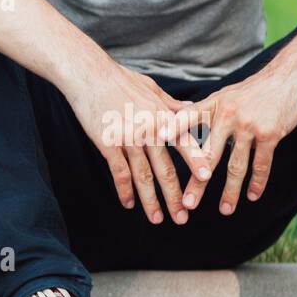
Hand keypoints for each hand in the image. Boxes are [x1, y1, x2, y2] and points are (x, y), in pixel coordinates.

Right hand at [65, 62, 207, 224]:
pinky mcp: (108, 145)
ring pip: (143, 177)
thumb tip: (190, 111)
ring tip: (158, 219)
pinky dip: (125, 191)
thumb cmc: (119, 79)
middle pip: (165, 169)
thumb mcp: (152, 89)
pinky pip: (120, 173)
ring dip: (151, 201)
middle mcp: (150, 131)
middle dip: (175, 196)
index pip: (185, 144)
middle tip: (182, 216)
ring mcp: (129, 139)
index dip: (196, 163)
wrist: (89, 76)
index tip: (206, 180)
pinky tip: (129, 204)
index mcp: (163, 117)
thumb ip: (171, 105)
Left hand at [182, 65, 296, 214]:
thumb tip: (170, 127)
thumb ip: (200, 113)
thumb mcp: (223, 96)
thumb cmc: (251, 91)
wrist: (290, 77)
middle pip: (209, 154)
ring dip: (230, 191)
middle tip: (188, 203)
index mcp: (213, 106)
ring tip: (224, 210)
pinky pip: (261, 163)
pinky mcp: (270, 134)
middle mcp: (228, 115)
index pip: (188, 117)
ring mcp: (249, 126)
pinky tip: (252, 196)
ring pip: (236, 165)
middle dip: (198, 182)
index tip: (159, 138)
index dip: (174, 127)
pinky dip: (257, 182)